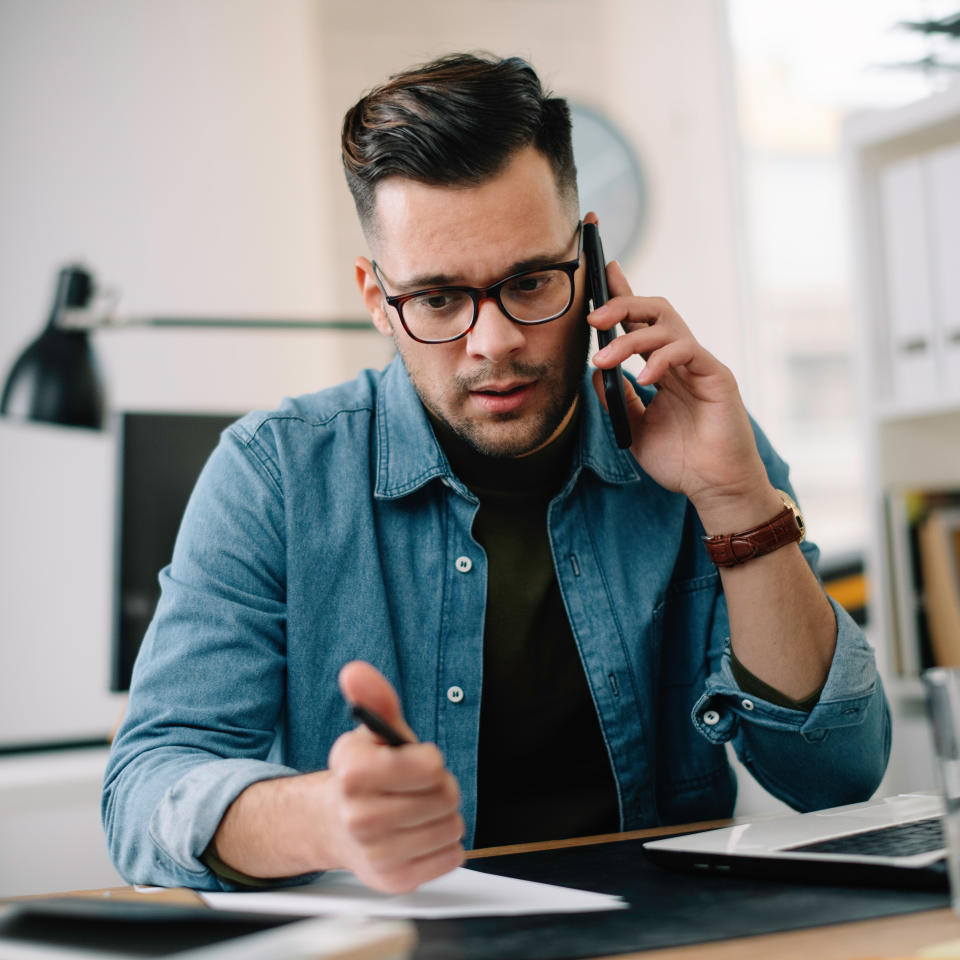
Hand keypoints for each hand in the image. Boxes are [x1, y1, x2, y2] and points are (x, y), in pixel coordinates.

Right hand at [321, 661, 464, 892]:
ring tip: (418, 810)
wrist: (337, 825)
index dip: (429, 760)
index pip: (429, 766)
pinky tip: (419, 834)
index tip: (417, 760)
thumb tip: (355, 671)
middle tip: (418, 787)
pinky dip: (444, 843)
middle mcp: (359, 816)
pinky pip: (452, 856)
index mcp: (353, 772)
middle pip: (445, 797)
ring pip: (451, 826)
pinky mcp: (395, 880)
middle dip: (440, 786)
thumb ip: (374, 699)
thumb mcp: (371, 733)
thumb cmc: (364, 775)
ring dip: (443, 815)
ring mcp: (376, 852)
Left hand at [588, 262, 772, 522]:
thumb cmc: (680, 461)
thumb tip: (595, 370)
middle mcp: (681, 360)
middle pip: (655, 311)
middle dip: (622, 305)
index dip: (622, 295)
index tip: (601, 272)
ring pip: (667, 327)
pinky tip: (644, 379)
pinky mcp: (717, 377)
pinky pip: (688, 351)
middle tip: (592, 319)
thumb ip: (616, 398)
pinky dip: (662, 359)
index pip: (640, 323)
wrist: (714, 488)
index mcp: (662, 368)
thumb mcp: (634, 427)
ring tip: (604, 361)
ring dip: (629, 339)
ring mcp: (700, 366)